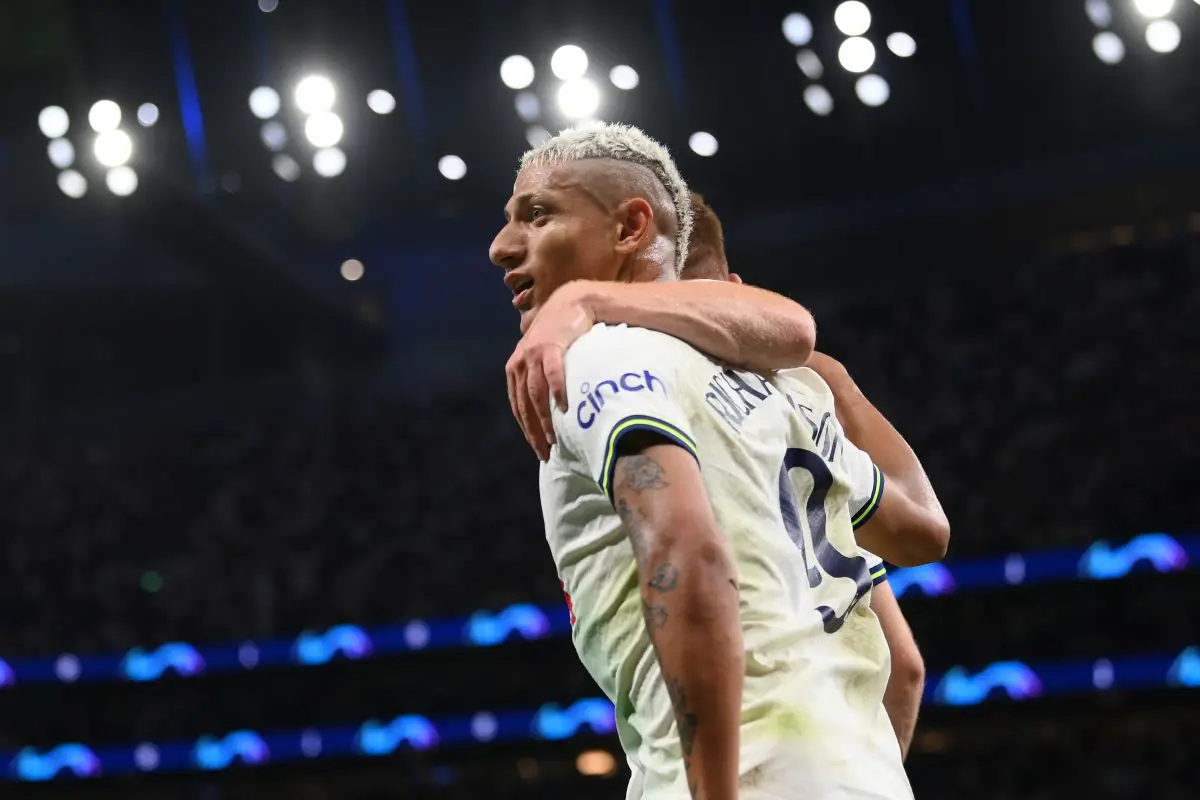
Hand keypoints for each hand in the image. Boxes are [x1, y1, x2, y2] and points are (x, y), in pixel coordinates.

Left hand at [505, 282, 596, 459]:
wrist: (570, 303)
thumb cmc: (558, 334)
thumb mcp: (541, 357)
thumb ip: (538, 379)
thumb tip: (547, 410)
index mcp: (514, 369)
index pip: (517, 407)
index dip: (526, 430)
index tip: (538, 448)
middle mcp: (520, 363)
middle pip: (525, 405)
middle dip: (534, 431)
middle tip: (546, 452)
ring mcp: (534, 354)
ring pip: (537, 394)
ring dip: (544, 419)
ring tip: (554, 438)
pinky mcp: (551, 346)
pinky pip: (553, 374)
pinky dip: (557, 392)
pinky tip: (564, 409)